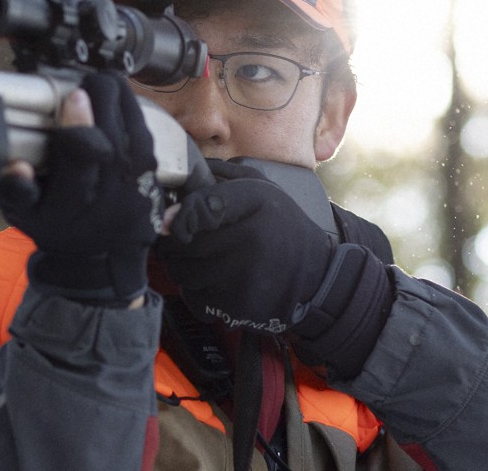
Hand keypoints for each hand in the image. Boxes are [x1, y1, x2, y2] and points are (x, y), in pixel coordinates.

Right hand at [0, 72, 163, 305]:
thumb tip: (16, 166)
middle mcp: (110, 187)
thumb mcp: (25, 217)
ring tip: (98, 83)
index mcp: (74, 200)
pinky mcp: (153, 169)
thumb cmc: (58, 227)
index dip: (78, 123)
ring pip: (133, 121)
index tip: (73, 97)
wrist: (103, 256)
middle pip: (112, 129)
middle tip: (81, 83)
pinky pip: (144, 126)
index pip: (82, 158)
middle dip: (98, 96)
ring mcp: (136, 177)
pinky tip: (116, 97)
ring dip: (116, 96)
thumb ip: (14, 191)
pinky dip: (129, 106)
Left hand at [155, 159, 336, 332]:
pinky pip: (192, 298)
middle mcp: (251, 239)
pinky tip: (217, 282)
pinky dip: (196, 291)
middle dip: (177, 243)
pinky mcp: (238, 308)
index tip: (175, 220)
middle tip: (191, 241)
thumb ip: (216, 179)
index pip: (198, 205)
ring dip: (184, 268)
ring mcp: (244, 276)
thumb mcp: (259, 188)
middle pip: (182, 244)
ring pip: (182, 272)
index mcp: (256, 200)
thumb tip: (171, 203)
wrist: (316, 276)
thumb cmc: (278, 227)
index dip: (180, 215)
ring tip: (207, 261)